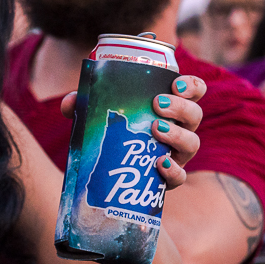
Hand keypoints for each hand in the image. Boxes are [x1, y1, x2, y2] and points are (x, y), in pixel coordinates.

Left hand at [59, 74, 205, 191]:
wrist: (111, 173)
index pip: (194, 92)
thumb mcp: (98, 114)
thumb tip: (69, 104)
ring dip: (177, 135)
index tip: (175, 84)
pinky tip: (159, 164)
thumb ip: (83, 104)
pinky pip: (181, 176)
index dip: (191, 86)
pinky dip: (173, 170)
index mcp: (170, 108)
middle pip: (195, 115)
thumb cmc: (111, 133)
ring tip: (155, 129)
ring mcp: (177, 155)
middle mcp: (180, 129)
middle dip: (181, 107)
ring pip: (193, 143)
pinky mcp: (169, 179)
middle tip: (157, 104)